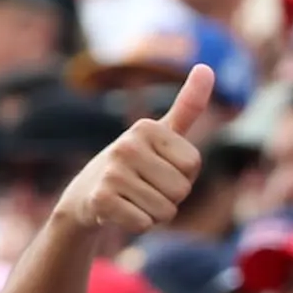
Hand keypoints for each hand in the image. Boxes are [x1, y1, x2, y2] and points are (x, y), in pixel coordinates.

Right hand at [56, 64, 214, 235]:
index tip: (158, 167)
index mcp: (146, 128)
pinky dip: (137, 224)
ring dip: (153, 212)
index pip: (193, 166)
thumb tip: (207, 68)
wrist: (85, 195)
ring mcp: (111, 172)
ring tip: (132, 198)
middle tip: (143, 186)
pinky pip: (144, 224)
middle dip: (169, 197)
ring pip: (165, 210)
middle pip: (181, 190)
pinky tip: (120, 211)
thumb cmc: (135, 164)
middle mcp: (126, 145)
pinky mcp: (101, 201)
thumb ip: (187, 105)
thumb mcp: (161, 133)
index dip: (182, 175)